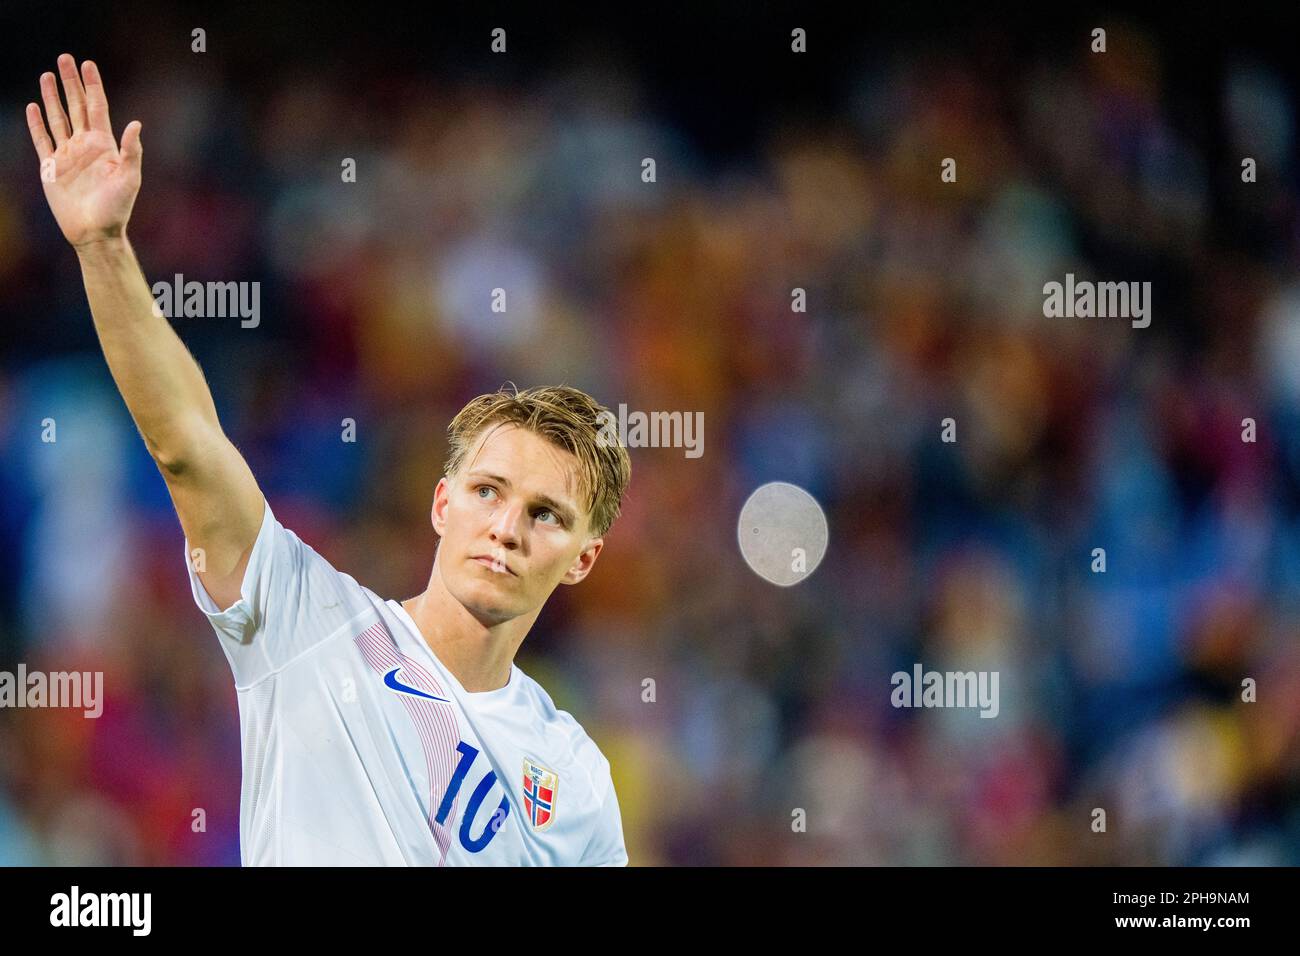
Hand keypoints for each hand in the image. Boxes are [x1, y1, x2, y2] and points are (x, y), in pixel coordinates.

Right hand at [26, 53, 142, 248]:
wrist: (95, 232)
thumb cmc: (117, 208)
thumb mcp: (130, 178)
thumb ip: (132, 151)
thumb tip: (136, 123)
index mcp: (105, 145)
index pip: (97, 107)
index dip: (92, 85)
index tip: (88, 64)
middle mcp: (85, 146)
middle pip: (76, 106)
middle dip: (71, 83)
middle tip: (65, 58)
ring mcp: (67, 155)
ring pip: (58, 118)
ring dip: (52, 97)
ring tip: (47, 76)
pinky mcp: (51, 167)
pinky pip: (42, 140)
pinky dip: (37, 123)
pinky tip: (33, 107)